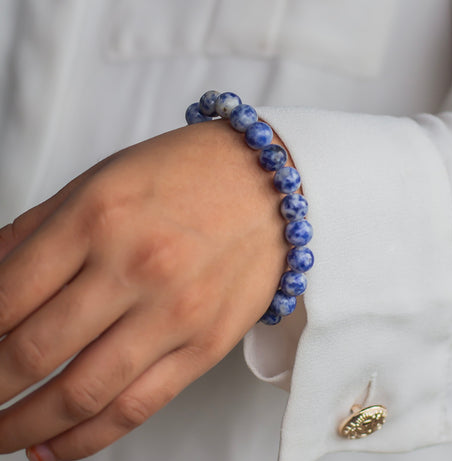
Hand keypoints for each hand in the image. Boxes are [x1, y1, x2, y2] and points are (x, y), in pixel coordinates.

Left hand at [0, 120, 287, 459]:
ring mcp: (175, 312)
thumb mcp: (102, 180)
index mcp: (98, 216)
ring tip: (0, 433)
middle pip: (31, 353)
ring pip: (80, 395)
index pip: (4, 298)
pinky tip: (52, 446)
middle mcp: (136, 266)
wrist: (270, 183)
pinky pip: (137, 406)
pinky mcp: (207, 344)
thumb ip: (36, 231)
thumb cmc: (187, 173)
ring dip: (22, 426)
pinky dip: (85, 438)